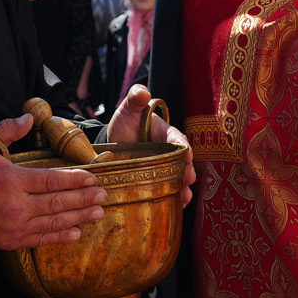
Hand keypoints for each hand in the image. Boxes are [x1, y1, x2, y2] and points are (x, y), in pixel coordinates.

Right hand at [0, 113, 107, 249]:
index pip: (52, 181)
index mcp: (12, 181)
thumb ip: (7, 130)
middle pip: (58, 202)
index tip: (92, 178)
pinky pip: (41, 239)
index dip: (75, 180)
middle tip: (103, 194)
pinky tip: (76, 232)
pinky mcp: (11, 241)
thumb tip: (28, 117)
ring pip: (54, 222)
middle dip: (84, 198)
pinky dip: (60, 236)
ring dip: (79, 217)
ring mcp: (15, 226)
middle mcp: (16, 206)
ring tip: (98, 212)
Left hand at [106, 86, 196, 207]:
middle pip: (182, 163)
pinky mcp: (154, 181)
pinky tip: (176, 205)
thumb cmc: (124, 122)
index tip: (188, 155)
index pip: (178, 139)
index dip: (184, 147)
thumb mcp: (128, 107)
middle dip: (187, 171)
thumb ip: (136, 97)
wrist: (109, 143)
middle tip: (188, 180)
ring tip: (185, 197)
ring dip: (183, 188)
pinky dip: (172, 197)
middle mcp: (167, 152)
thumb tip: (142, 92)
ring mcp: (162, 168)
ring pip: (177, 178)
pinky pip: (166, 189)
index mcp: (165, 134)